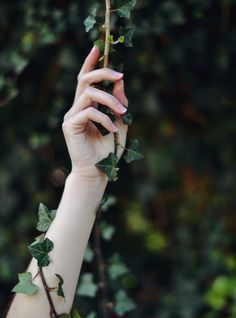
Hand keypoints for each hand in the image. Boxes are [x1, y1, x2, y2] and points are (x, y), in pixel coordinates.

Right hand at [62, 46, 128, 179]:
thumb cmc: (107, 150)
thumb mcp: (119, 122)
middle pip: (85, 80)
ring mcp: (71, 116)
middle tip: (120, 75)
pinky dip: (104, 118)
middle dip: (103, 72)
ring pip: (89, 94)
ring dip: (110, 100)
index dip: (90, 63)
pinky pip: (89, 112)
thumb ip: (119, 103)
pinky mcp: (69, 125)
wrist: (98, 172)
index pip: (85, 80)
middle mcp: (76, 108)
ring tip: (123, 112)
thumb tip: (120, 81)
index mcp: (86, 106)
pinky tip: (112, 129)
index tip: (97, 48)